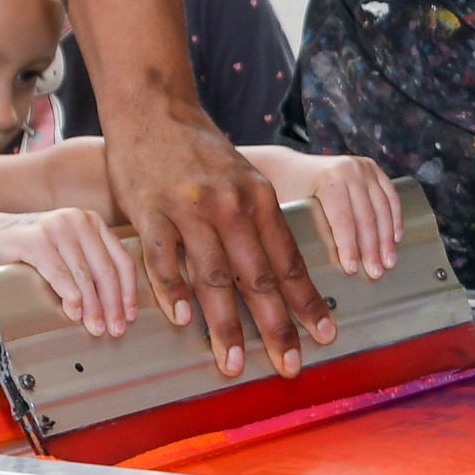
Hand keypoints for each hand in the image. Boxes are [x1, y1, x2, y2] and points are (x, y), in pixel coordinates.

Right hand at [0, 206, 140, 339]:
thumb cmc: (26, 249)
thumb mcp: (64, 251)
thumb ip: (86, 266)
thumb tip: (112, 305)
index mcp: (91, 223)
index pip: (122, 260)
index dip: (128, 291)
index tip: (130, 315)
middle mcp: (78, 221)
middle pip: (106, 270)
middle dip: (113, 305)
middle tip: (115, 329)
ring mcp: (57, 227)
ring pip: (85, 275)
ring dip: (93, 306)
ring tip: (95, 328)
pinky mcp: (35, 239)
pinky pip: (59, 273)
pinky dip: (70, 295)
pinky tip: (74, 312)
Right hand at [108, 114, 329, 375]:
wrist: (154, 108)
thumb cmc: (201, 152)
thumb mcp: (244, 178)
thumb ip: (260, 219)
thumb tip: (283, 271)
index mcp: (260, 199)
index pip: (289, 262)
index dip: (307, 302)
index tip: (324, 334)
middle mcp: (230, 206)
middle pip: (258, 277)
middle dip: (277, 326)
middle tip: (290, 366)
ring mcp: (189, 209)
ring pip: (213, 276)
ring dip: (226, 324)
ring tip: (234, 362)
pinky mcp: (150, 210)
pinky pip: (161, 258)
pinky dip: (172, 290)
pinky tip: (182, 321)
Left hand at [294, 156, 404, 278]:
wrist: (290, 168)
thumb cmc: (288, 191)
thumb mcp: (294, 209)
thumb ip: (314, 231)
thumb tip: (332, 262)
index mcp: (329, 178)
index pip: (344, 220)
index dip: (349, 247)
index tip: (353, 269)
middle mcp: (350, 170)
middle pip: (366, 217)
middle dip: (372, 249)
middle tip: (375, 272)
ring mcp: (364, 168)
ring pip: (383, 209)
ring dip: (387, 239)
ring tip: (388, 262)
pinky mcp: (373, 170)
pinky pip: (391, 197)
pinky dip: (395, 219)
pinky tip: (395, 239)